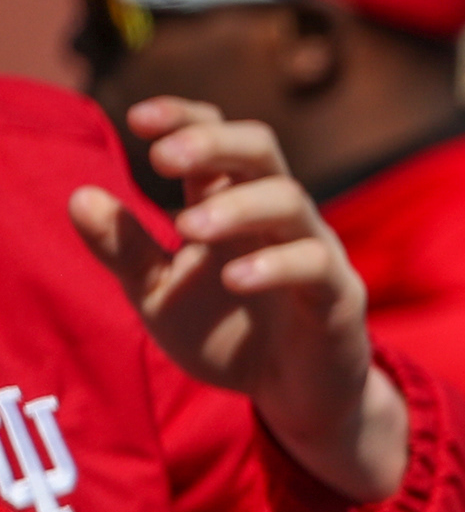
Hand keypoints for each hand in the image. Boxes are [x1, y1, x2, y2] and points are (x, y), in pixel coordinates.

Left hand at [72, 98, 408, 503]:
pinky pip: (314, 265)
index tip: (138, 120)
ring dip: (237, 206)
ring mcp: (313, 250)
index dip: (184, 117)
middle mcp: (276, 215)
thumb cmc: (225, 332)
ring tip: (188, 226)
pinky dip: (274, 265)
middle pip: (260, 148)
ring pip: (290, 200)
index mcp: (231, 203)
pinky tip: (233, 278)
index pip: (217, 135)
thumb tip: (79, 196)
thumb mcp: (158, 293)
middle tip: (164, 158)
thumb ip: (124, 249)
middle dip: (212, 142)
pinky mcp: (338, 295)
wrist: (287, 393)